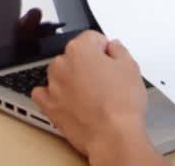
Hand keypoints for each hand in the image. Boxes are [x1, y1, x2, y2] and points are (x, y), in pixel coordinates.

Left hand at [31, 32, 163, 165]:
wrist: (112, 135)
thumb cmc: (121, 104)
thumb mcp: (131, 67)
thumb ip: (119, 50)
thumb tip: (113, 47)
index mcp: (79, 49)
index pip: (91, 38)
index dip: (104, 49)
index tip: (109, 58)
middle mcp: (62, 64)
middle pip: (75, 56)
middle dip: (88, 65)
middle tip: (105, 81)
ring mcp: (53, 85)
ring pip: (61, 73)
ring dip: (72, 79)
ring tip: (91, 95)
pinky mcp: (49, 105)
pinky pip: (43, 93)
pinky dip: (52, 95)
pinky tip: (66, 100)